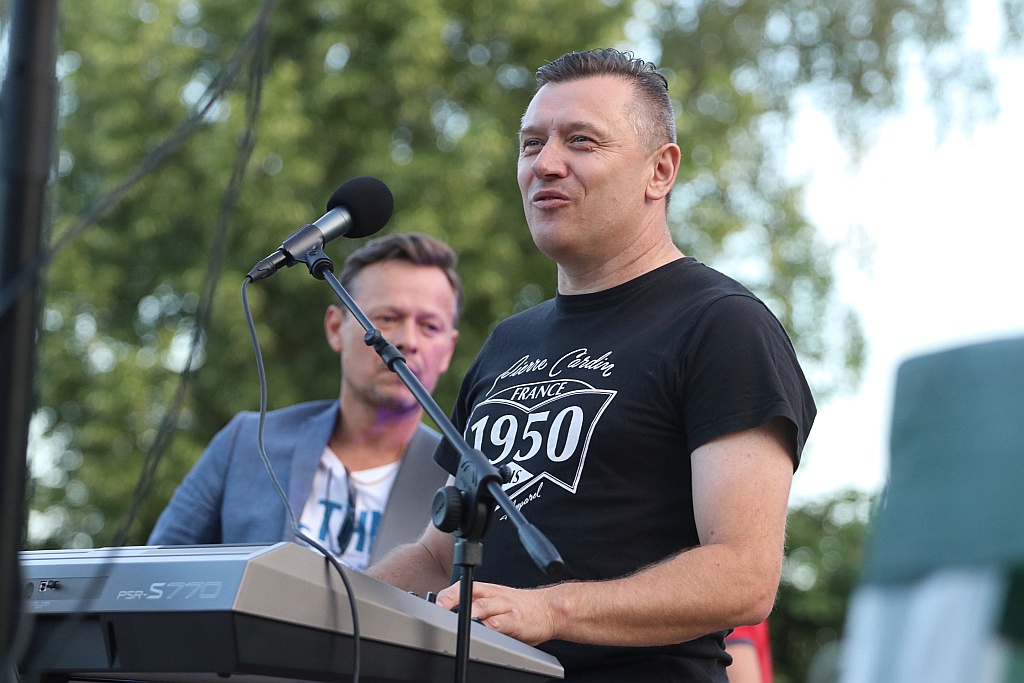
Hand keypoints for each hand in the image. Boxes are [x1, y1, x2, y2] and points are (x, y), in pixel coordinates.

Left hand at [435, 581, 557, 645]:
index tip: (435, 602)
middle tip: (440, 609)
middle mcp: (495, 596)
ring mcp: (506, 608)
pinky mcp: (517, 621)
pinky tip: (484, 628)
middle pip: (471, 594)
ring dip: (471, 611)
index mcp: (488, 590)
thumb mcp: (496, 601)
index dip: (448, 594)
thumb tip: (453, 615)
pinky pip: (502, 622)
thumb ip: (478, 605)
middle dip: (453, 600)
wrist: (549, 609)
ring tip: (458, 617)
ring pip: (485, 606)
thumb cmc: (520, 608)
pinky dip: (491, 625)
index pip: (464, 587)